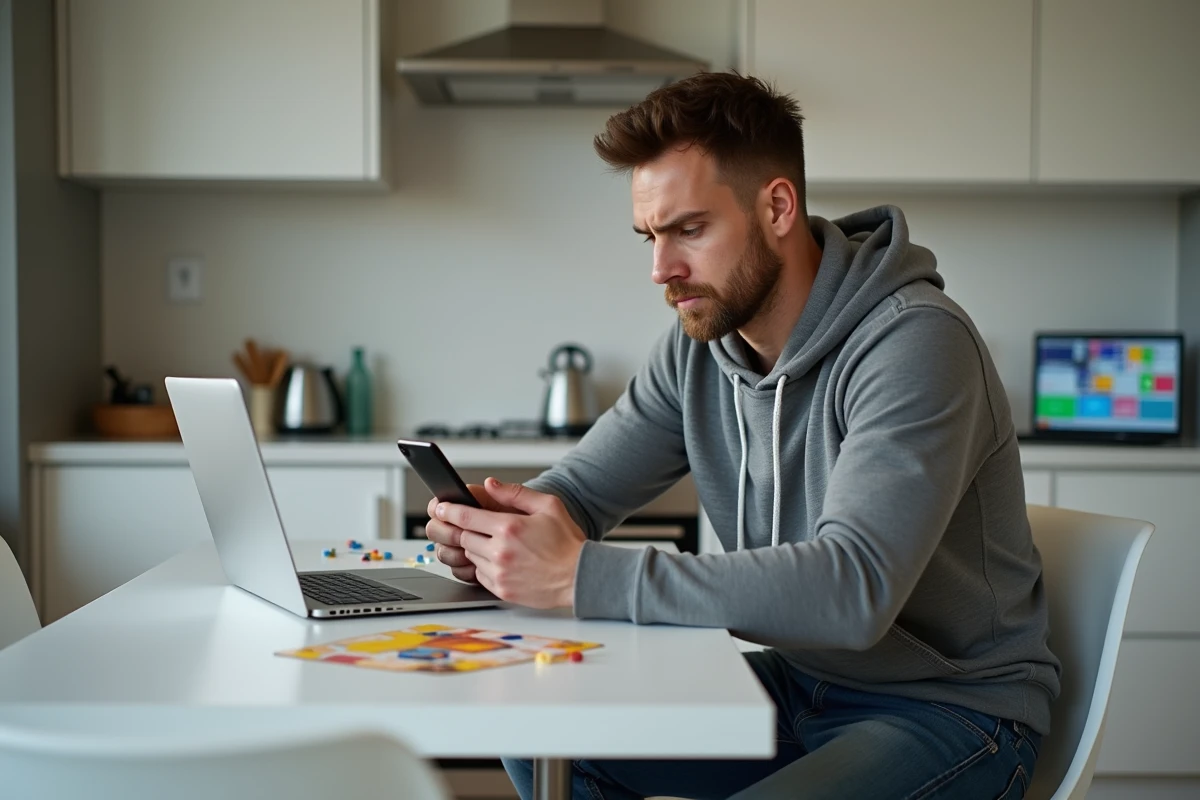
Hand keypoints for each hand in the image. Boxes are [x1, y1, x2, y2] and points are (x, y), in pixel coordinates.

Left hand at [434, 478, 585, 608]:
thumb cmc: (567, 542)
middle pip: (464, 537)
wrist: (579, 576)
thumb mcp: (548, 506)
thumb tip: (491, 485)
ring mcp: (499, 573)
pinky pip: (479, 575)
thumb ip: (516, 493)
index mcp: (509, 527)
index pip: (466, 517)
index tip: (441, 508)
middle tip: (472, 526)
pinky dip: (484, 567)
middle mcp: (500, 551)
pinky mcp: (501, 590)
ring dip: (476, 548)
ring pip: (470, 556)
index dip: (450, 510)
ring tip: (496, 544)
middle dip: (465, 530)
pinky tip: (501, 561)